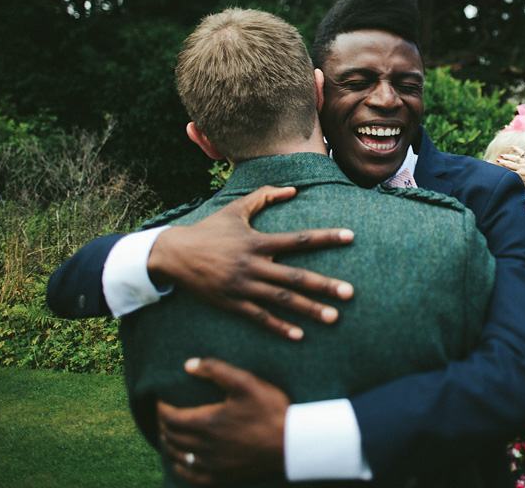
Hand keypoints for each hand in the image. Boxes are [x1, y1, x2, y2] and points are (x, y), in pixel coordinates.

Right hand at [148, 185, 355, 339]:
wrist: (173, 254)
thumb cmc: (209, 230)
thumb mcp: (235, 209)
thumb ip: (264, 197)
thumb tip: (293, 189)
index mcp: (258, 242)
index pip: (299, 239)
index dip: (326, 237)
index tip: (350, 237)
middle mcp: (253, 265)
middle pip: (295, 277)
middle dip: (324, 286)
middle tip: (350, 293)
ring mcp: (242, 286)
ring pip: (281, 301)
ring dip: (309, 310)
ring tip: (334, 317)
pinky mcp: (231, 303)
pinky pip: (259, 318)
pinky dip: (279, 327)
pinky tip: (299, 335)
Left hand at [158, 358, 287, 484]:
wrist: (291, 442)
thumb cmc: (270, 409)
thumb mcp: (246, 382)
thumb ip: (217, 370)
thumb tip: (189, 364)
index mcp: (207, 423)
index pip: (171, 418)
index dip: (161, 409)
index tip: (160, 401)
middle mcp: (205, 446)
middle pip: (172, 436)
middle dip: (164, 424)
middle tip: (164, 414)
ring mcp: (212, 464)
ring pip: (179, 455)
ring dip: (170, 443)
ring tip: (169, 433)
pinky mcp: (221, 476)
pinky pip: (191, 475)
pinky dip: (181, 466)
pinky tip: (181, 460)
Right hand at [496, 145, 524, 189]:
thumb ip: (519, 184)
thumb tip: (512, 185)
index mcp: (519, 175)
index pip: (508, 173)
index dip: (502, 171)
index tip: (497, 170)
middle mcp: (520, 168)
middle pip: (509, 165)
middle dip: (502, 163)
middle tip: (496, 161)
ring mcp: (524, 162)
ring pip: (513, 158)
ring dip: (507, 156)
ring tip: (501, 155)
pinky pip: (521, 152)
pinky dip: (516, 148)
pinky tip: (511, 146)